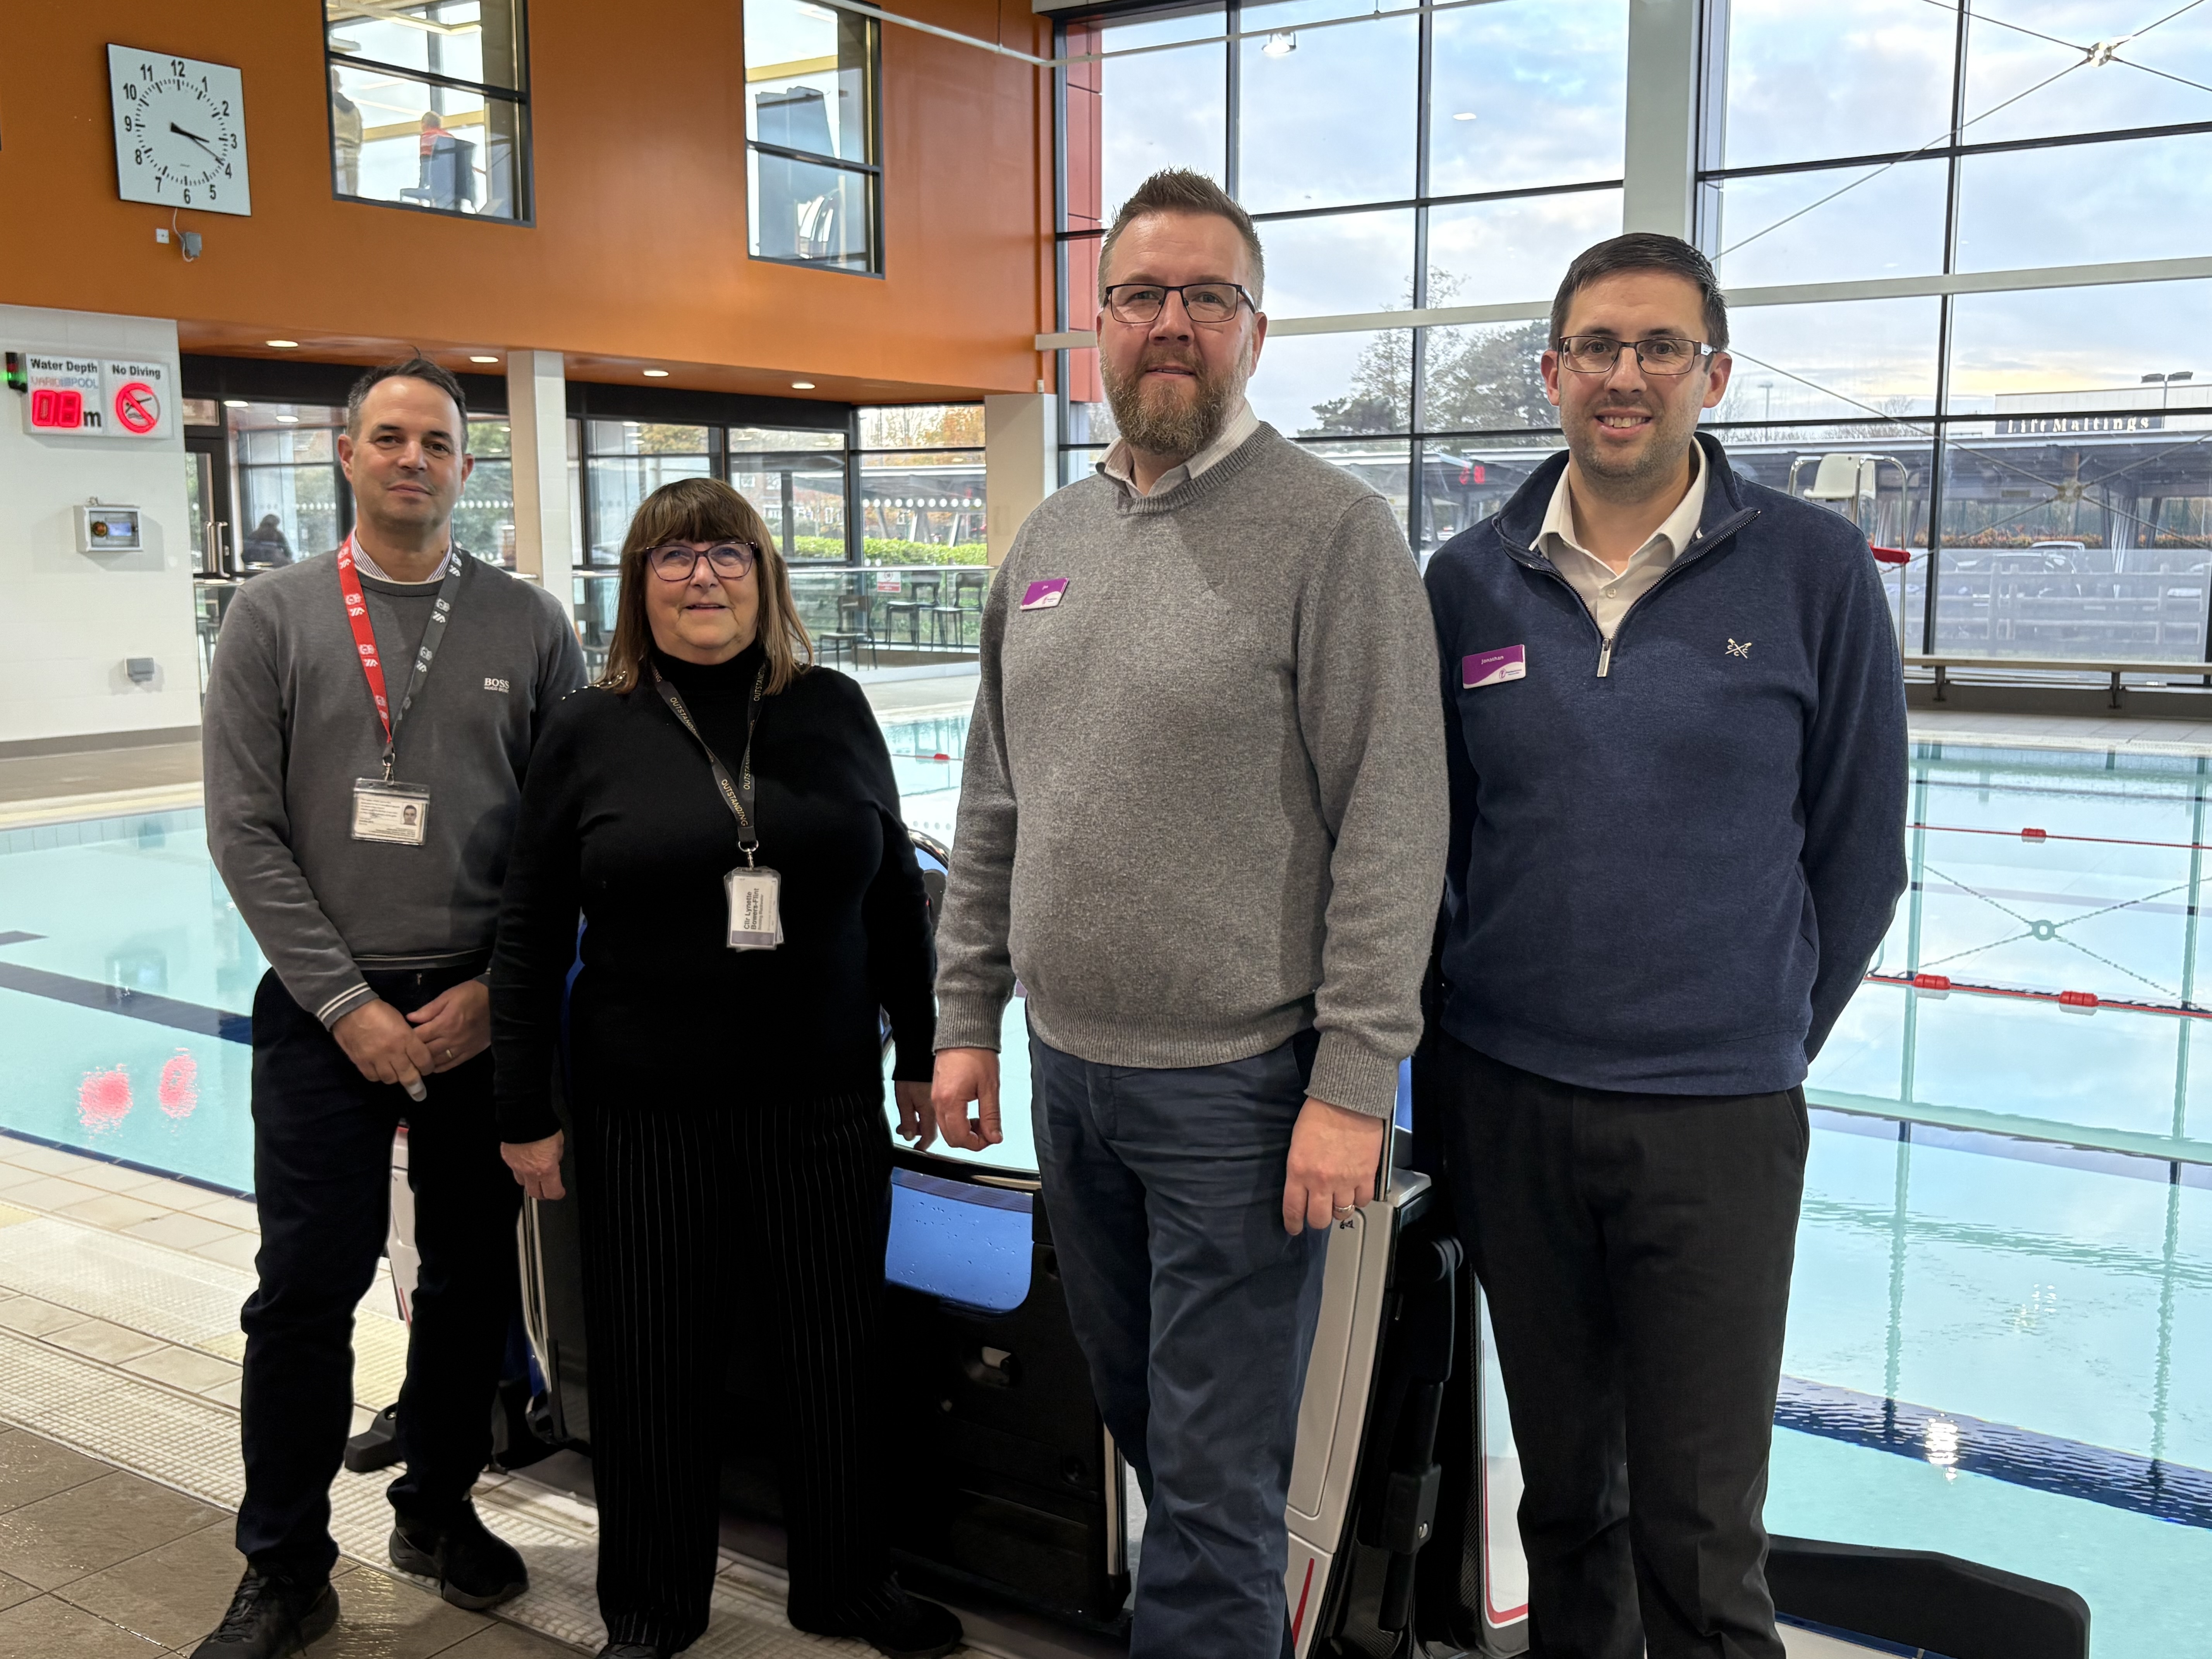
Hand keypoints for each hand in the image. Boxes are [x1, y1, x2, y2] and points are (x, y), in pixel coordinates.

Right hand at [333, 999, 435, 1097]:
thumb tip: (415, 1053)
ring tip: (397, 1074)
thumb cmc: (378, 1011)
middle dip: (416, 1084)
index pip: (423, 1060)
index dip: (428, 1068)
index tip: (427, 1070)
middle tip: (418, 1090)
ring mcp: (376, 1058)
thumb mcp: (400, 1021)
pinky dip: (379, 1076)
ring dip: (396, 1078)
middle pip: (409, 1076)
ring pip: (391, 1079)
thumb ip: (408, 1038)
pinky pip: (373, 1077)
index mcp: (405, 1037)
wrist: (349, 1008)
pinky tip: (381, 1072)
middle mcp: (392, 1051)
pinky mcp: (361, 1062)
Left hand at [406, 979, 490, 1072]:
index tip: (400, 1038)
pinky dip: (440, 1067)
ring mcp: (460, 1048)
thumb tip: (409, 1018)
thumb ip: (429, 1009)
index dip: (407, 1039)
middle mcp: (450, 1039)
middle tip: (404, 1053)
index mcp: (443, 1023)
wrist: (499, 1002)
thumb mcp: (449, 995)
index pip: (418, 1037)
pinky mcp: (470, 1053)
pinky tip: (433, 1066)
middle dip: (413, 1053)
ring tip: (416, 1062)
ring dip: (425, 1062)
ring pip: (437, 1061)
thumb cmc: (472, 995)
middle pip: (425, 1052)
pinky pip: (452, 1064)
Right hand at [502, 1131, 565, 1201]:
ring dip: (530, 1182)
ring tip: (535, 1175)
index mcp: (546, 1169)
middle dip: (542, 1193)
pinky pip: (514, 1169)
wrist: (523, 1117)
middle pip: (535, 1194)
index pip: (552, 1192)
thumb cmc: (542, 1127)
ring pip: (522, 1183)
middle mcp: (530, 1172)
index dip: (558, 1193)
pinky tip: (525, 1161)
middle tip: (547, 1188)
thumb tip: (556, 1159)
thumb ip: (558, 1155)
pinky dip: (520, 1169)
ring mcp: (516, 1167)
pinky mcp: (508, 1160)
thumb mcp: (559, 1142)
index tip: (560, 1191)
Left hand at [894, 1079, 937, 1151]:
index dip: (922, 1145)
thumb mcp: (903, 1099)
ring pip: (932, 1119)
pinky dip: (923, 1112)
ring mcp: (941, 1100)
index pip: (929, 1136)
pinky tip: (916, 1107)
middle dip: (918, 1133)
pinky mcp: (940, 1092)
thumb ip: (907, 1119)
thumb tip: (908, 1135)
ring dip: (919, 1123)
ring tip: (907, 1119)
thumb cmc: (911, 1073)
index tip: (917, 1148)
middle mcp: (939, 1107)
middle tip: (906, 1130)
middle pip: (931, 1129)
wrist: (920, 1055)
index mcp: (930, 1110)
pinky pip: (933, 1108)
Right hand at [932, 1048, 1001, 1150]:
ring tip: (980, 1120)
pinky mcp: (936, 1093)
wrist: (964, 1033)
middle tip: (987, 1130)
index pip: (960, 1138)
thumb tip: (994, 1137)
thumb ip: (991, 1116)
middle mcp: (938, 1102)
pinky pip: (943, 1117)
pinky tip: (970, 1112)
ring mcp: (935, 1098)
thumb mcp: (990, 1087)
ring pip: (946, 1129)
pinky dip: (957, 1121)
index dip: (978, 1144)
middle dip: (970, 1140)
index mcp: (950, 1101)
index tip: (991, 1138)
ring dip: (963, 1131)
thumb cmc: (976, 1053)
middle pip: (950, 1138)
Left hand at [1282, 1096, 1385, 1234]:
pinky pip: (1363, 1200)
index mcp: (1299, 1171)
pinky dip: (1359, 1199)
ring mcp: (1345, 1180)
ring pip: (1343, 1212)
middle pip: (1319, 1219)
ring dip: (1339, 1208)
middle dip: (1317, 1220)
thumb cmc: (1318, 1115)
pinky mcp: (1366, 1175)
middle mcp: (1321, 1181)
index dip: (1293, 1224)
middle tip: (1318, 1213)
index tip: (1294, 1228)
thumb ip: (1299, 1169)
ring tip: (1339, 1198)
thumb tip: (1303, 1187)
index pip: (1293, 1209)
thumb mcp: (1296, 1143)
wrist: (1347, 1101)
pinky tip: (1355, 1190)